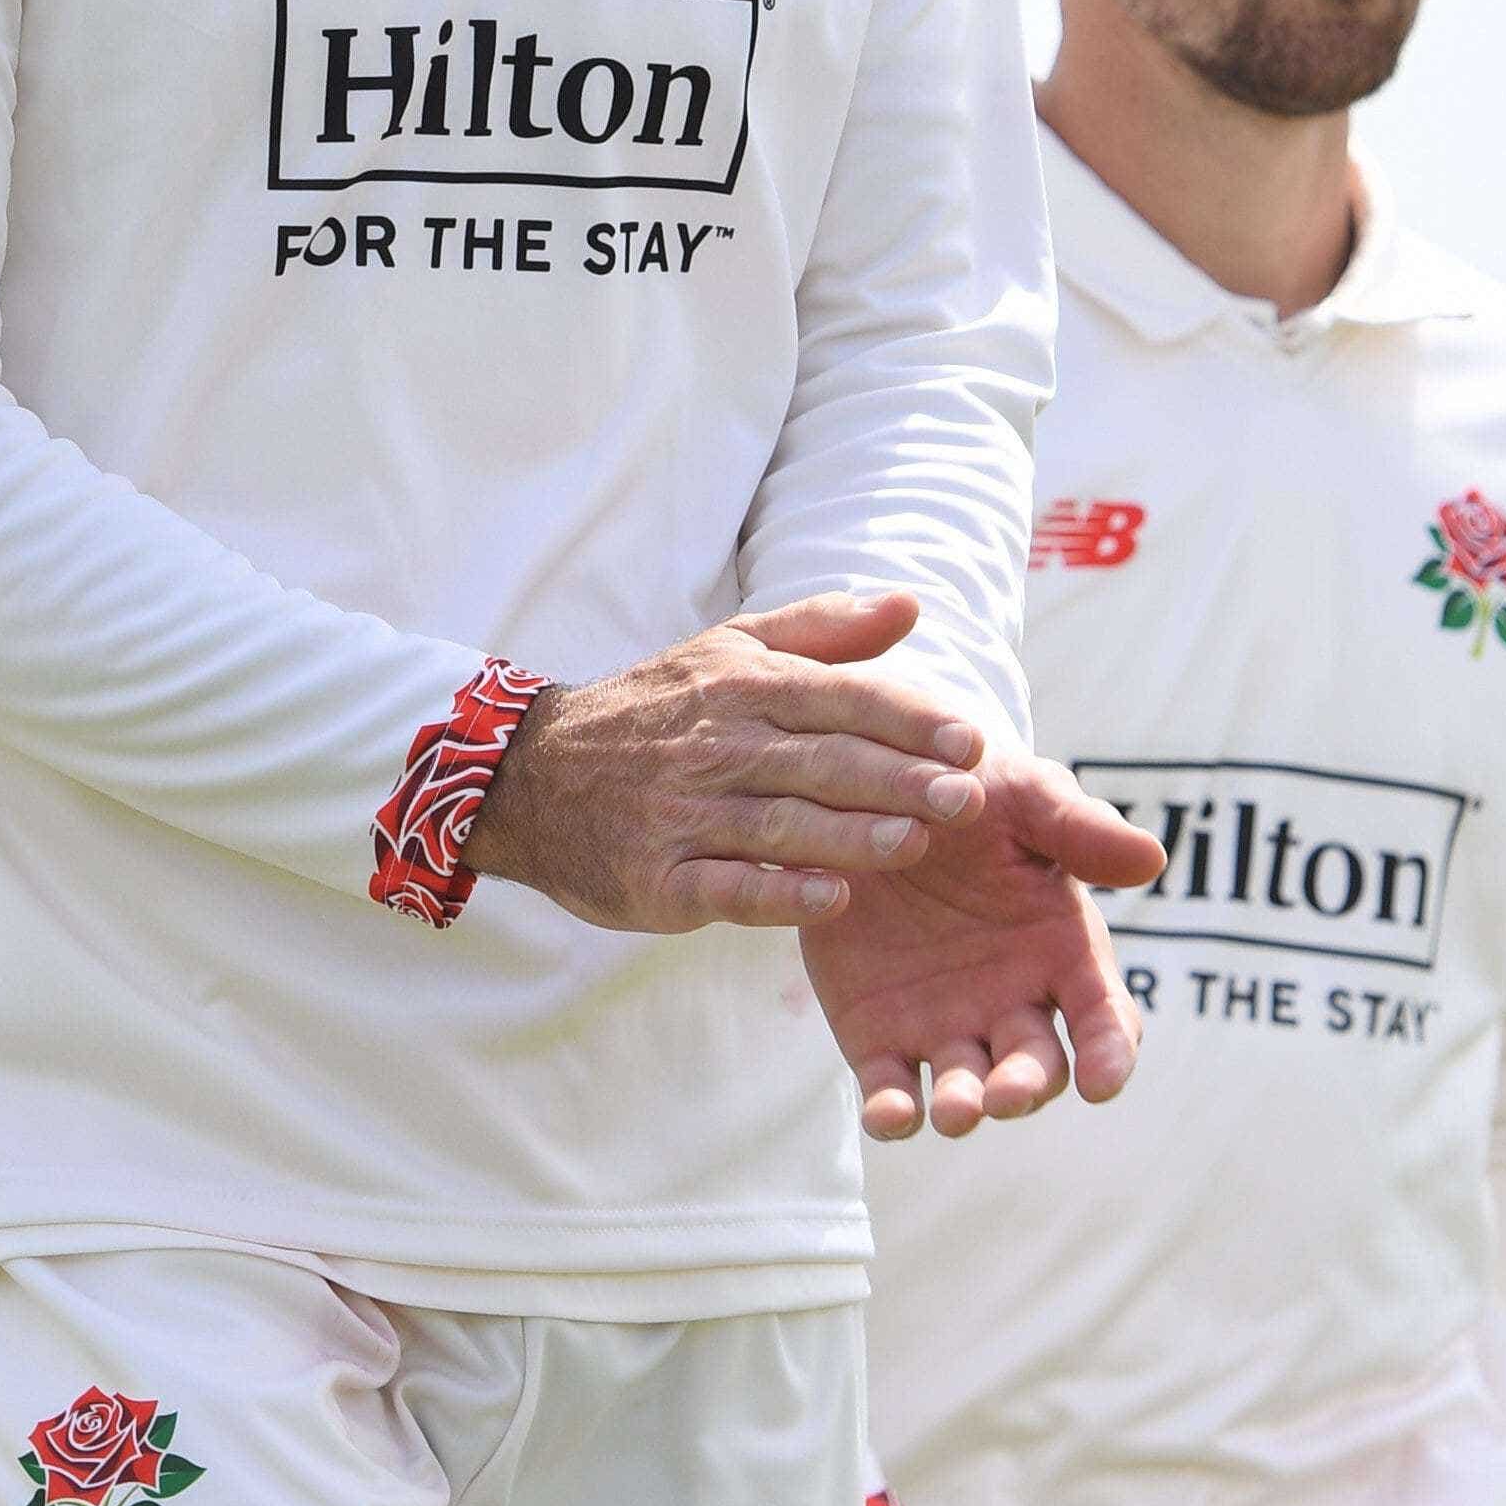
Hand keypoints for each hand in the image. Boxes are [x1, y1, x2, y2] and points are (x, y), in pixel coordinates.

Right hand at [465, 593, 998, 931]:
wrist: (533, 774)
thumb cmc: (654, 710)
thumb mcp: (728, 650)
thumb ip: (823, 629)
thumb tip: (911, 605)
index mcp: (742, 686)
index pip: (841, 698)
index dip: (909, 719)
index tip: (972, 740)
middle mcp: (715, 745)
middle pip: (821, 762)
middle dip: (899, 779)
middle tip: (968, 798)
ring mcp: (683, 814)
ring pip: (780, 823)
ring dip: (852, 835)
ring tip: (917, 842)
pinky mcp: (657, 878)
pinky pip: (725, 886)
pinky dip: (778, 892)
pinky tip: (833, 900)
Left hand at [801, 730, 1160, 1141]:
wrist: (874, 789)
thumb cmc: (973, 790)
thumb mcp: (1026, 796)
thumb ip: (1080, 828)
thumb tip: (1152, 858)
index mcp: (1062, 952)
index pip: (1104, 1018)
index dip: (1110, 1053)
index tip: (1104, 1081)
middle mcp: (1011, 1003)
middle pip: (1035, 1066)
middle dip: (1026, 1087)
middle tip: (1007, 1093)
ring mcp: (946, 1026)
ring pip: (965, 1089)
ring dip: (964, 1108)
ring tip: (955, 1112)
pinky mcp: (878, 1036)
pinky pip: (889, 1087)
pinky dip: (891, 1112)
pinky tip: (888, 1117)